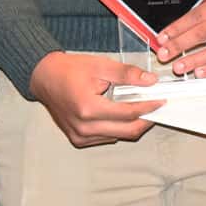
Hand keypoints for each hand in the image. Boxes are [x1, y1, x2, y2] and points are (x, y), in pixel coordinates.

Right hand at [29, 52, 163, 147]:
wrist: (44, 77)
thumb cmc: (69, 70)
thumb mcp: (100, 65)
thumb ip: (126, 74)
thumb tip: (150, 81)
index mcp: (89, 108)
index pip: (128, 113)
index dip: (148, 107)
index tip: (161, 101)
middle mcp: (84, 127)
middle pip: (127, 131)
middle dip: (145, 120)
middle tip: (156, 108)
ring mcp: (80, 136)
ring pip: (118, 137)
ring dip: (132, 125)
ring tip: (140, 108)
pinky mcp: (78, 139)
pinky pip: (106, 138)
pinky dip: (117, 128)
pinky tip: (120, 114)